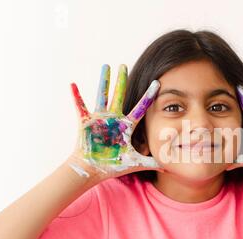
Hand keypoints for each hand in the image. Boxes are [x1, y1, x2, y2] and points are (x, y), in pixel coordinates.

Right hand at [67, 64, 162, 179]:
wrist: (94, 170)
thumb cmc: (114, 165)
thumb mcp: (136, 162)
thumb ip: (152, 163)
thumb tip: (170, 167)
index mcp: (126, 125)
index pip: (141, 107)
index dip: (149, 96)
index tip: (157, 83)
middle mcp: (114, 118)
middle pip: (120, 95)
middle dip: (122, 80)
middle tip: (124, 65)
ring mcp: (100, 119)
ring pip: (102, 96)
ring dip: (103, 81)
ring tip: (105, 66)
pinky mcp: (87, 122)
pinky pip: (80, 106)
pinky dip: (76, 96)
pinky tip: (73, 84)